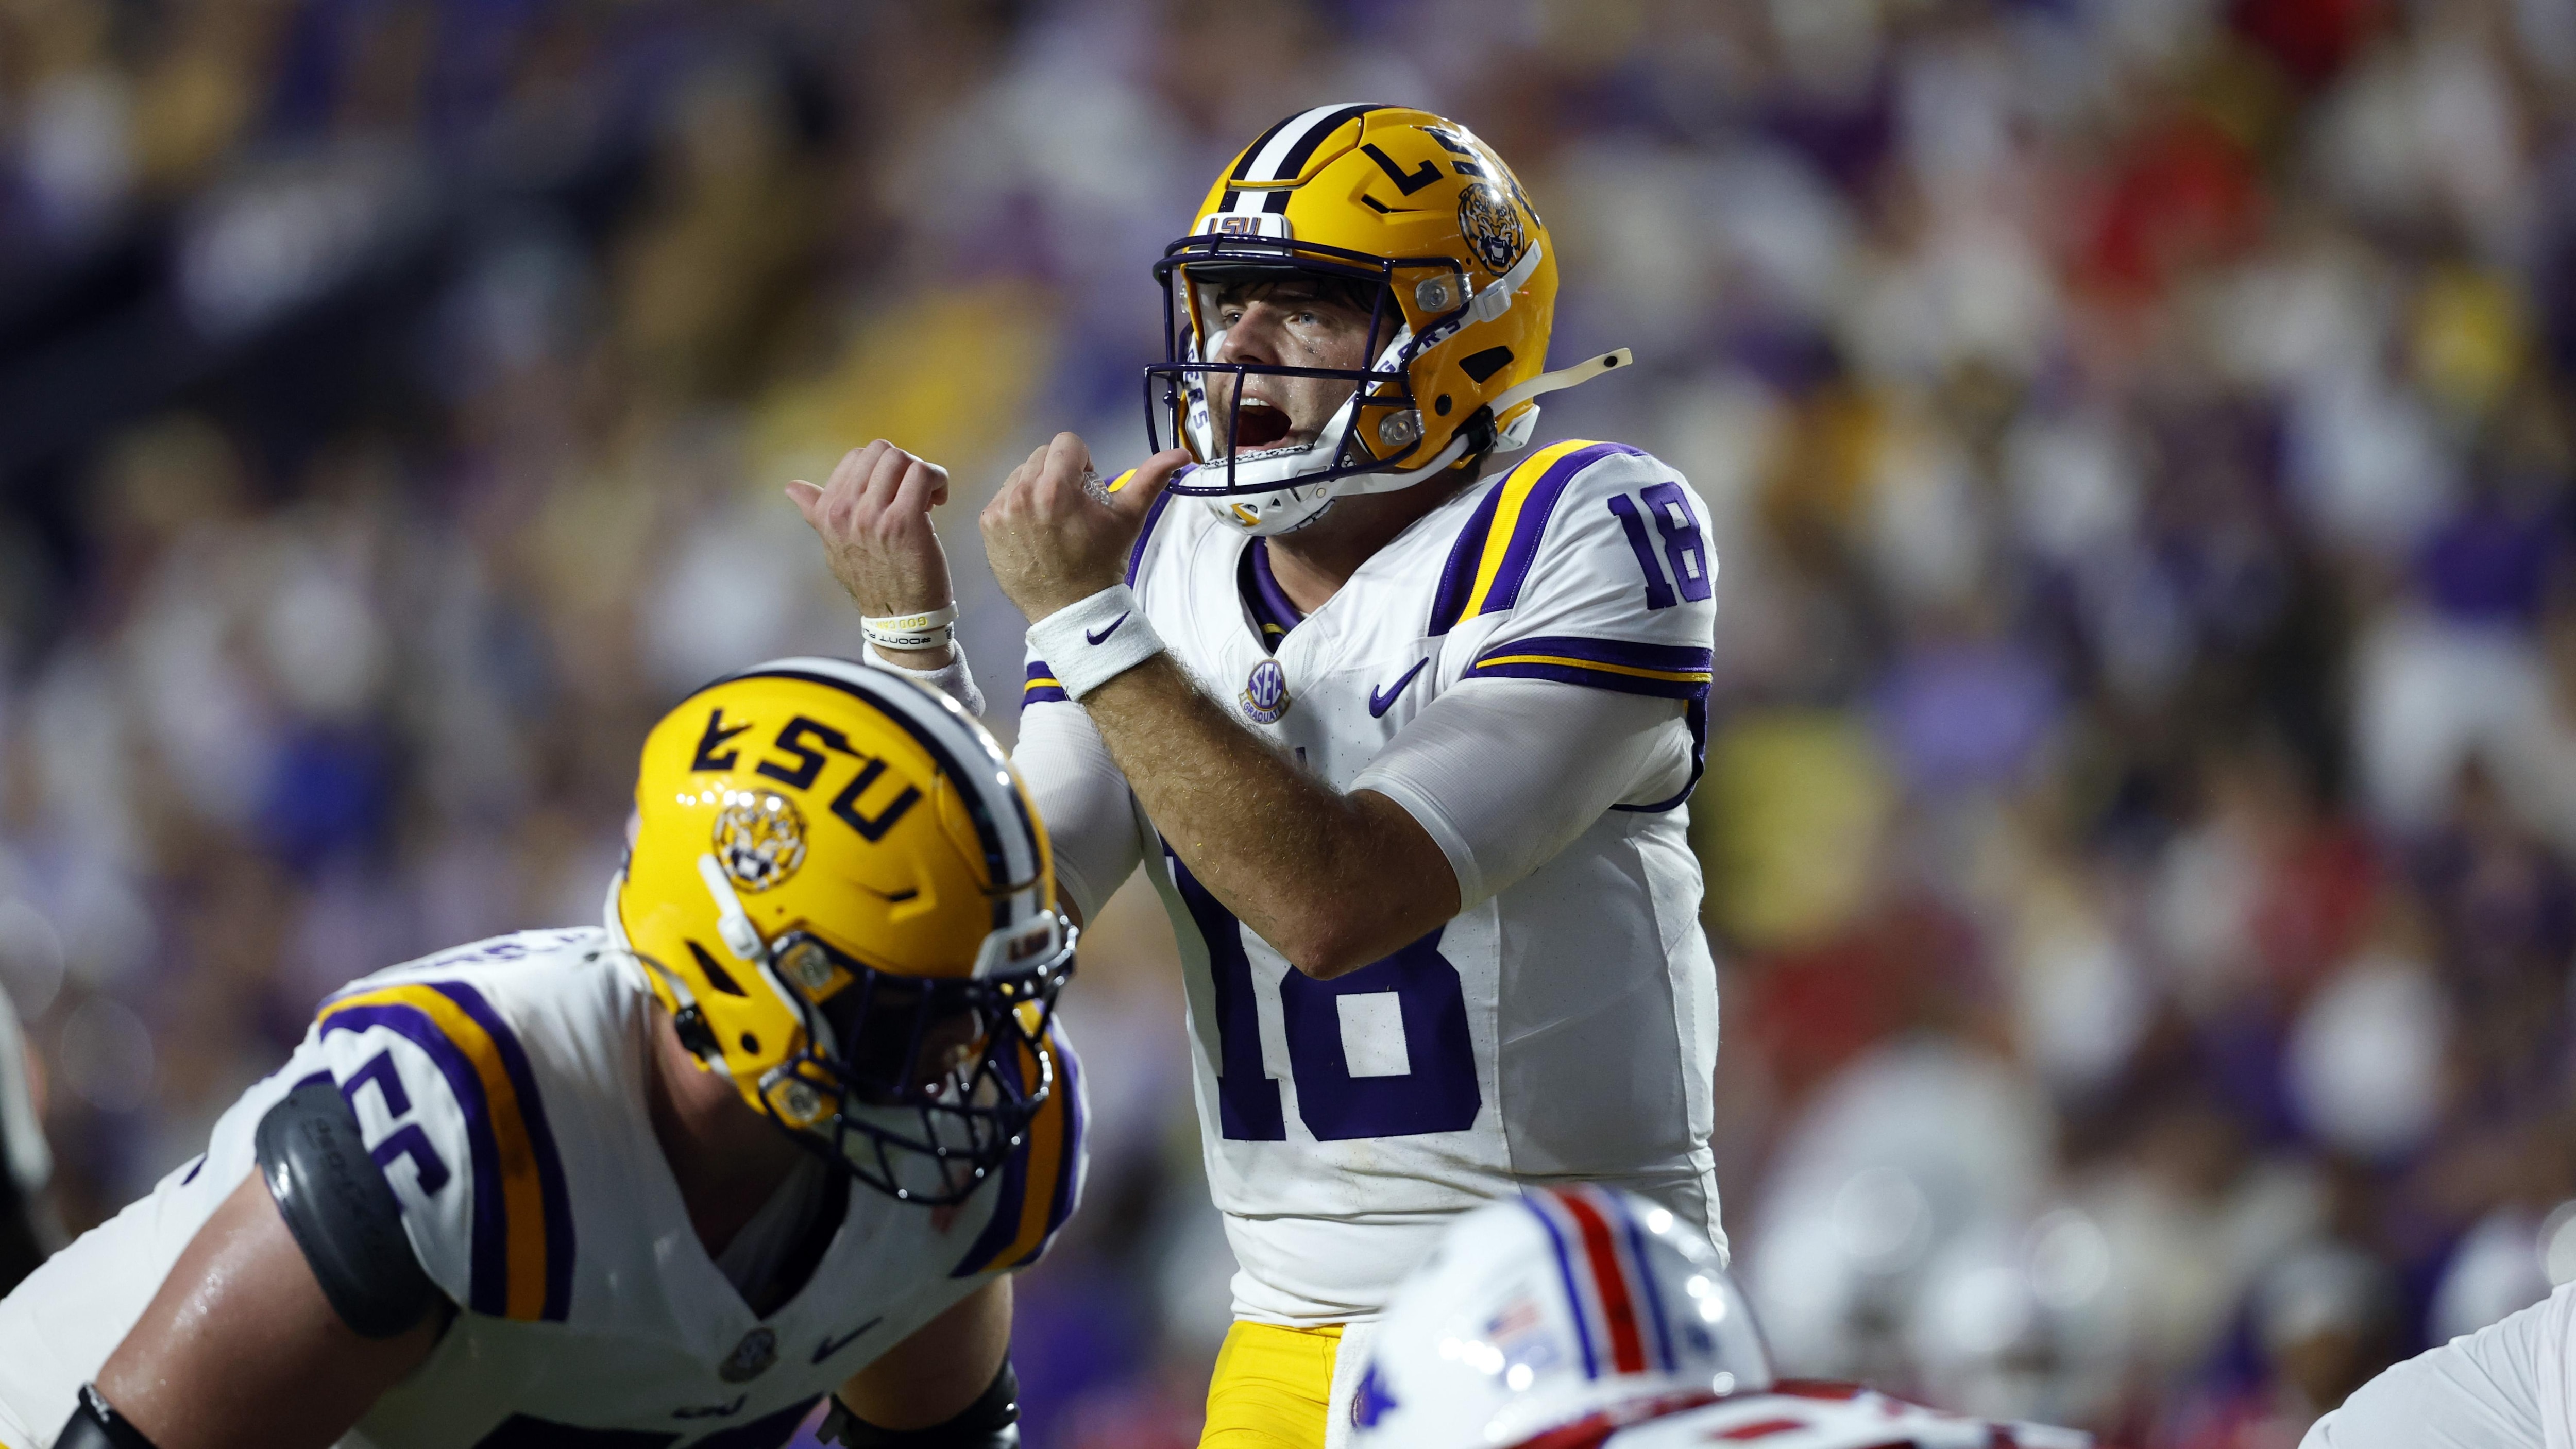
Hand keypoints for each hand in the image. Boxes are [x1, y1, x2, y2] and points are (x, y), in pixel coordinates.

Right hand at [789, 441, 954, 667]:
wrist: (899, 619)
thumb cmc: (872, 580)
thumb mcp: (834, 546)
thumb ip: (816, 512)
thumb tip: (791, 487)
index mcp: (828, 511)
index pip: (856, 457)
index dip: (881, 469)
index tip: (894, 494)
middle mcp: (846, 511)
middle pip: (880, 451)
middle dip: (903, 466)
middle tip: (914, 493)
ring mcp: (874, 516)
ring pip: (902, 459)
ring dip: (922, 472)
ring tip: (927, 497)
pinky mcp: (905, 521)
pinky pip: (923, 474)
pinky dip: (937, 479)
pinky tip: (938, 502)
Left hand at [980, 434, 1191, 621]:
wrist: (1070, 608)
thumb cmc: (1101, 562)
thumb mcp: (1129, 518)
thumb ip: (1151, 479)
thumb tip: (1180, 454)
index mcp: (1056, 487)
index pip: (1068, 443)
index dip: (1083, 463)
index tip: (1087, 490)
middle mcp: (1022, 493)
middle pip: (1042, 455)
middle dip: (1060, 472)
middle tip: (1072, 506)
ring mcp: (1001, 510)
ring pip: (1021, 473)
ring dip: (1037, 486)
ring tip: (1052, 518)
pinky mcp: (988, 524)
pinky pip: (1003, 496)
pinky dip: (1019, 505)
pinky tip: (1035, 529)